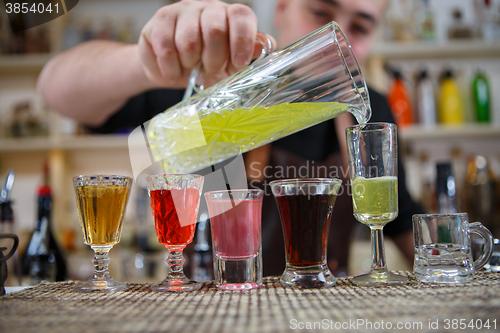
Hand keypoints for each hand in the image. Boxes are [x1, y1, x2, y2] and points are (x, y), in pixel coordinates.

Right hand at [138, 0, 274, 87]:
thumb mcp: (229, 65)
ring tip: (190, 68)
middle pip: (216, 30)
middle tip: (210, 70)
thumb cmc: (205, 65)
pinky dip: (171, 67)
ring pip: (189, 41)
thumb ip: (246, 55)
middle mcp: (208, 8)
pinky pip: (166, 48)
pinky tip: (173, 69)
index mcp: (230, 16)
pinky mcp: (161, 19)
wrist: (170, 69)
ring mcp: (183, 10)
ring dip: (190, 65)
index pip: (242, 17)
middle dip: (214, 60)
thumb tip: (264, 45)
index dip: (242, 40)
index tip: (238, 63)